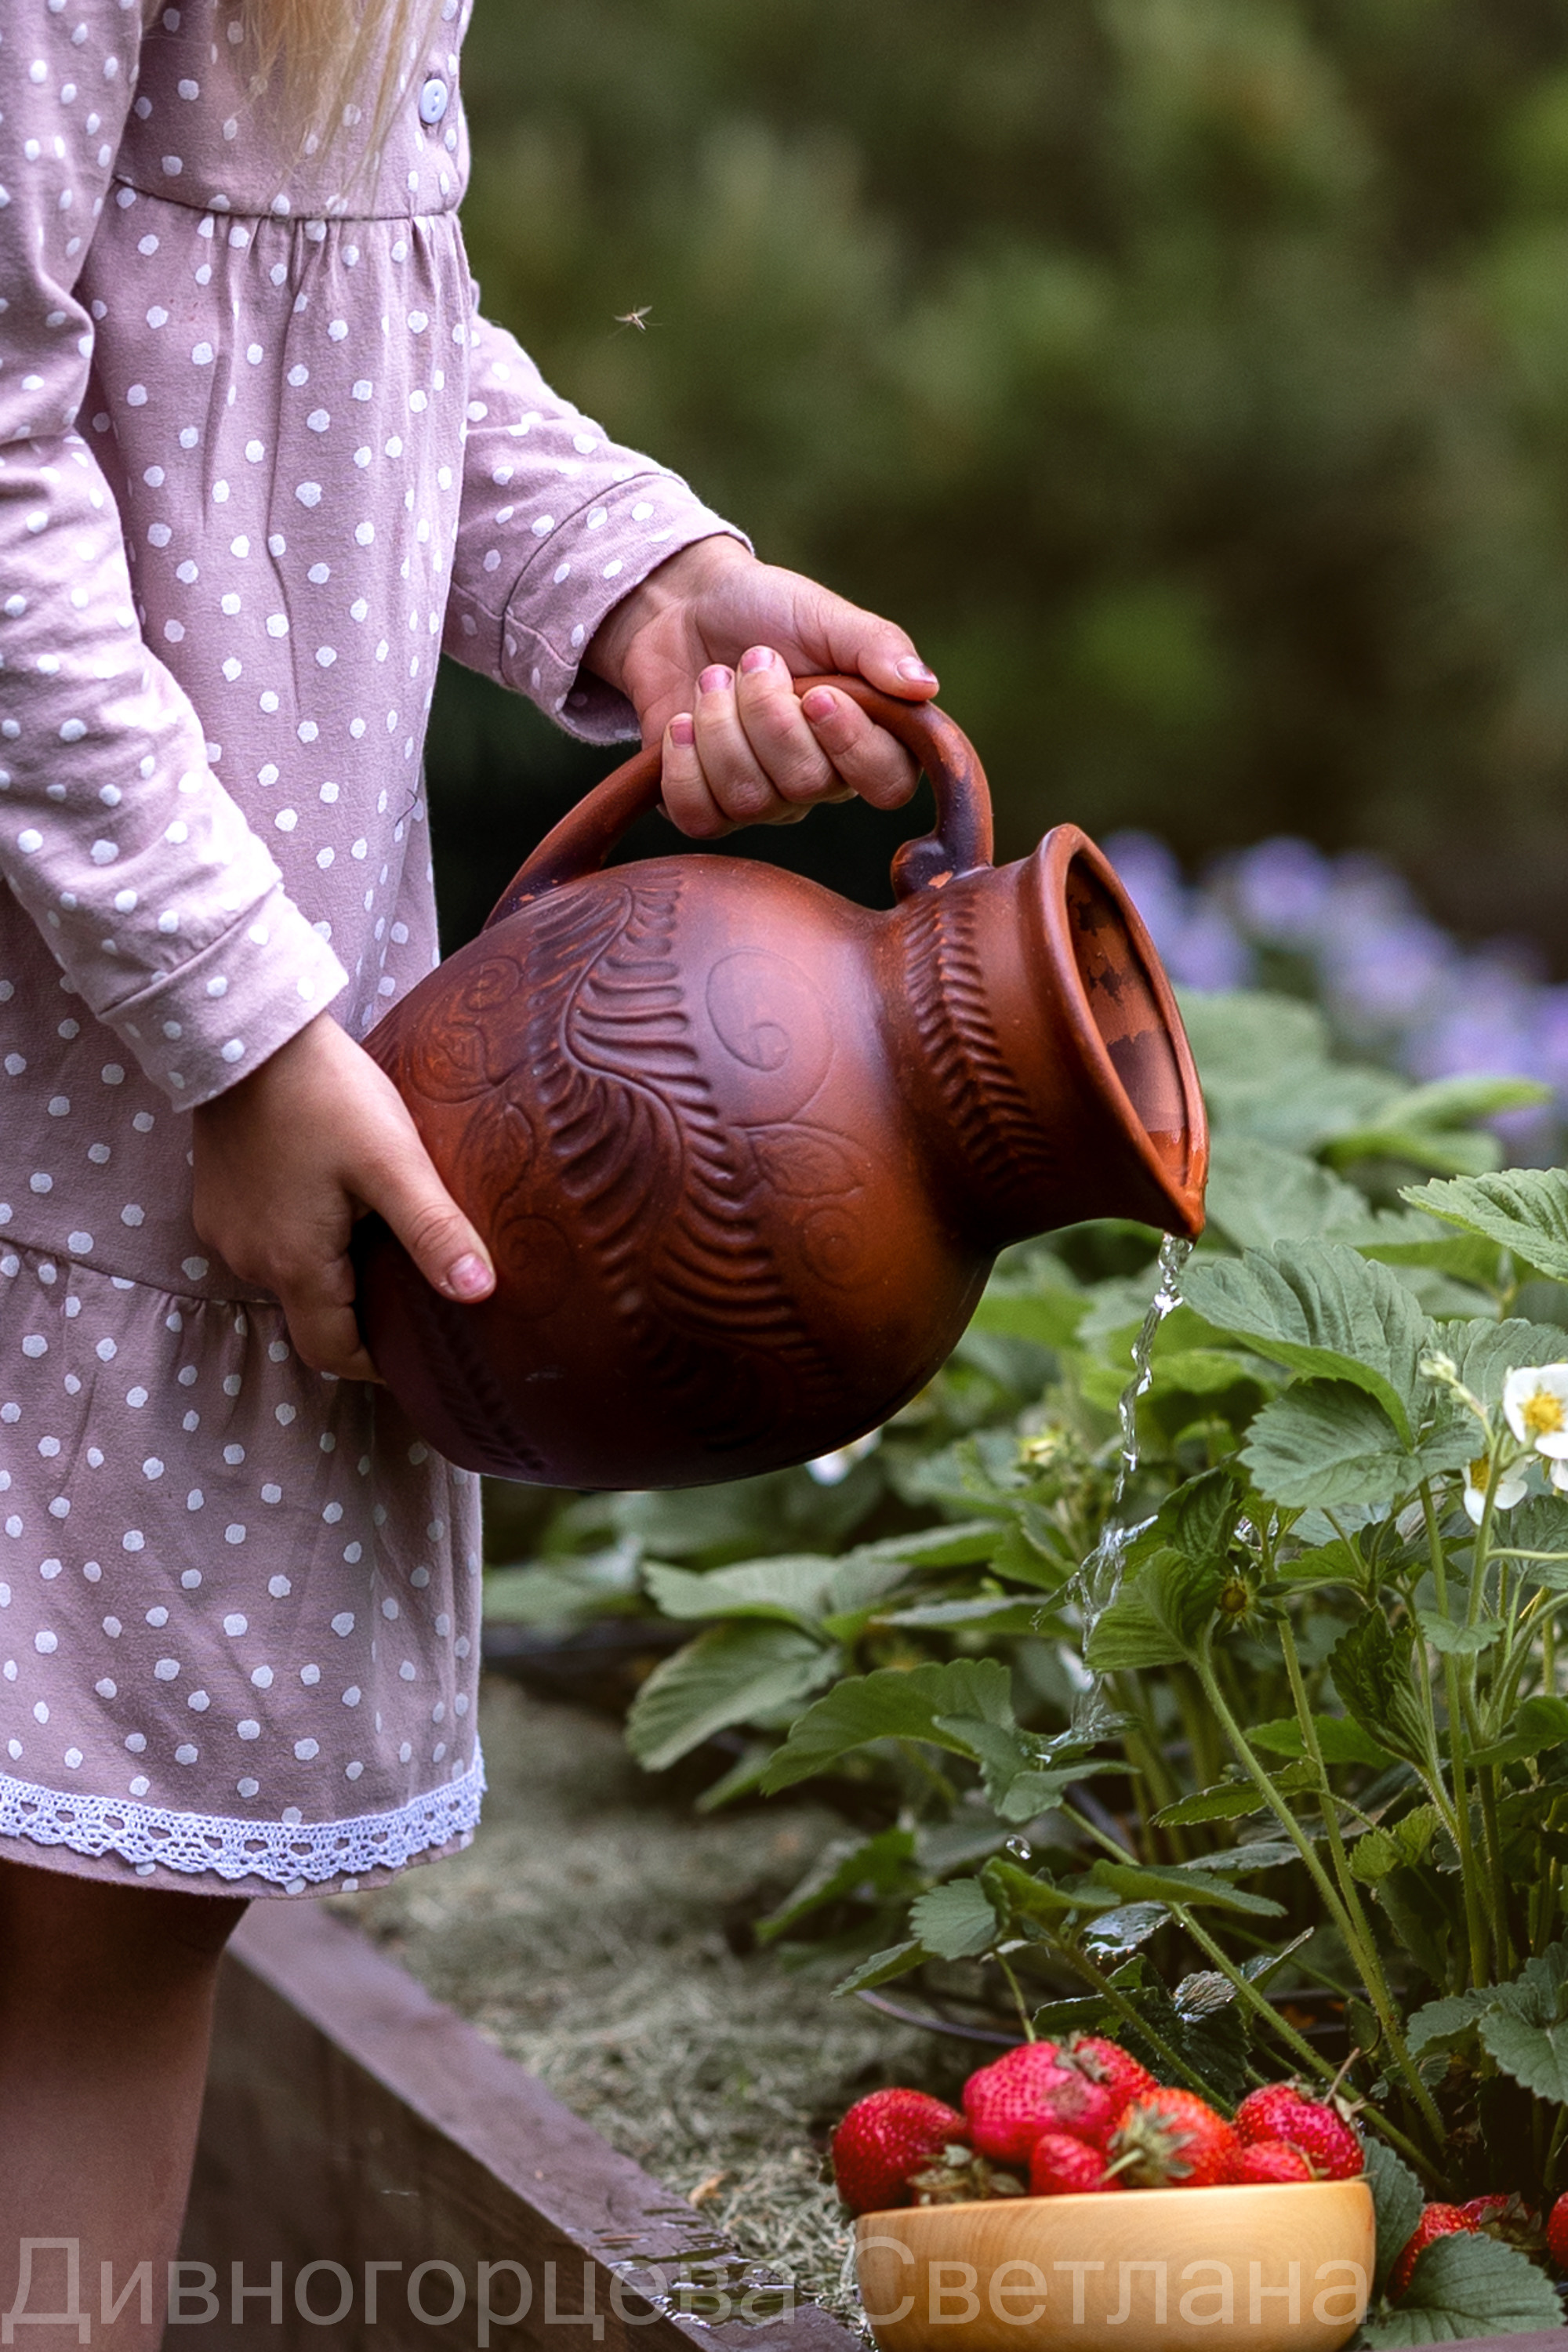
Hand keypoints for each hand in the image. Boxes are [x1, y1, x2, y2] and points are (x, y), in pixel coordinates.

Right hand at [190, 1013, 494, 1379]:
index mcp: (294, 1264)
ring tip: (383, 1235)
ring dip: (335, 1268)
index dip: (377, 1362)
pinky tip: (337, 1199)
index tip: (420, 1349)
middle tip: (416, 1287)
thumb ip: (433, 1230)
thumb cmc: (323, 1092)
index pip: (334, 1353)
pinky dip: (306, 1236)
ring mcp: (227, 1230)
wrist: (247, 1032)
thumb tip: (479, 1294)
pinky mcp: (217, 1199)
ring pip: (292, 1275)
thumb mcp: (391, 1161)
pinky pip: (268, 1239)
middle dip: (364, 1312)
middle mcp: (251, 1260)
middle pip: (314, 1317)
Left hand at [585, 536, 939, 836]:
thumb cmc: (767, 611)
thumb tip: (926, 686)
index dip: (852, 746)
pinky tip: (681, 723)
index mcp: (866, 738)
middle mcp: (819, 782)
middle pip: (805, 784)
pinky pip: (699, 817)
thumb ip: (878, 646)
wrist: (685, 607)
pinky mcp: (705, 806)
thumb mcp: (827, 616)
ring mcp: (762, 800)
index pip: (888, 784)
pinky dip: (683, 765)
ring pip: (747, 799)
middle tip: (753, 659)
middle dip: (767, 711)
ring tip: (713, 678)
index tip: (817, 693)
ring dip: (720, 724)